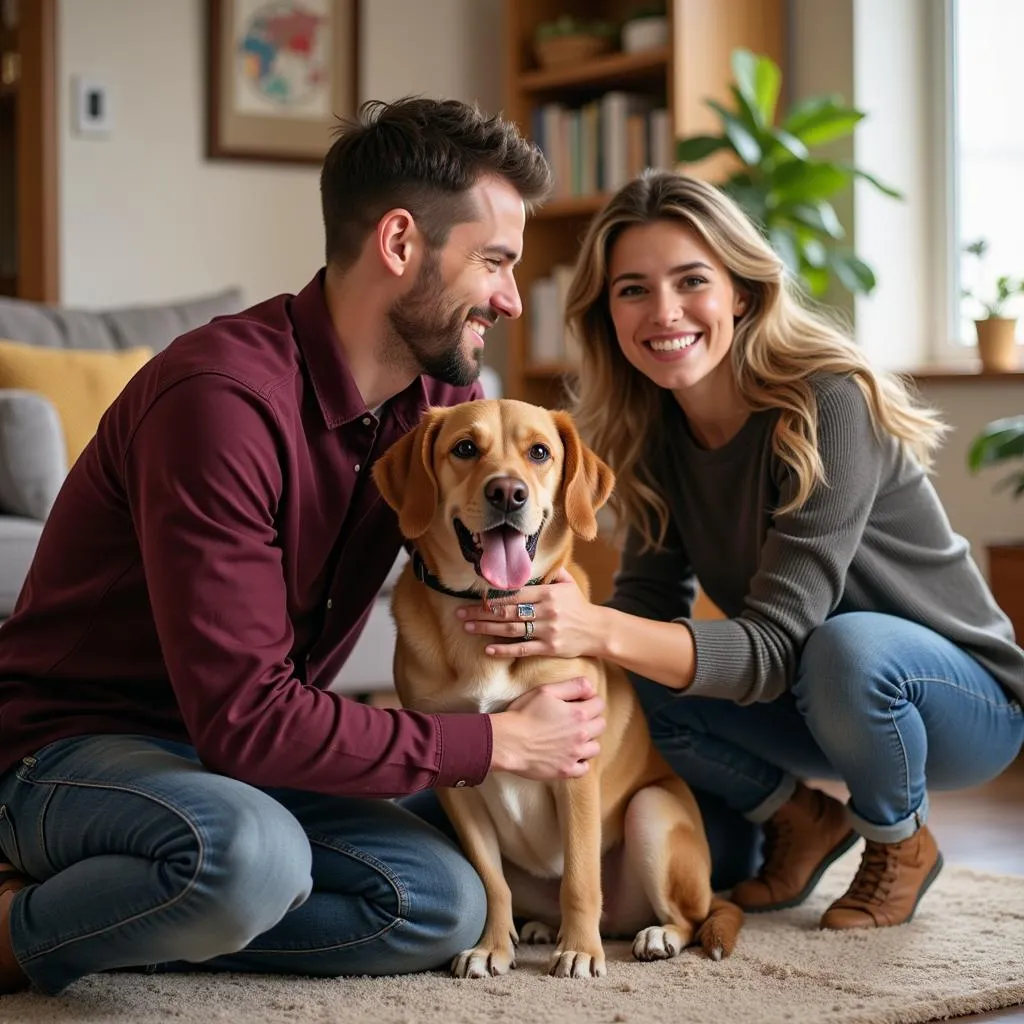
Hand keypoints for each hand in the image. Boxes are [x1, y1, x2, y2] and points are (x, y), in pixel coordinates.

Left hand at [458, 567, 604, 659]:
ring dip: (486, 628)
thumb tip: (530, 563)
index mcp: (548, 593)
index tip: (475, 598)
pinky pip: (522, 649)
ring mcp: (547, 630)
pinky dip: (504, 649)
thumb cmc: (579, 605)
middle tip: (460, 613)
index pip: (515, 594)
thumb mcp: (568, 584)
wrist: (598, 630)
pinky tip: (488, 649)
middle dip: (481, 612)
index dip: (493, 597)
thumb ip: (550, 573)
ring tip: (467, 627)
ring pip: (511, 629)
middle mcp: (546, 611)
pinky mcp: (548, 648)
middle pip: (508, 611)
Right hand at [489, 676, 605, 779]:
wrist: (508, 741)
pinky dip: (580, 762)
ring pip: (595, 748)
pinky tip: (570, 755)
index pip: (599, 704)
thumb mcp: (546, 691)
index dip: (591, 700)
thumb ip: (572, 686)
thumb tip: (590, 688)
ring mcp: (574, 755)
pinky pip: (584, 769)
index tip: (581, 702)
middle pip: (601, 725)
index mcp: (578, 714)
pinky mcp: (566, 770)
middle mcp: (581, 735)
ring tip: (573, 738)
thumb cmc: (523, 713)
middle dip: (592, 719)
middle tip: (575, 719)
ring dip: (588, 741)